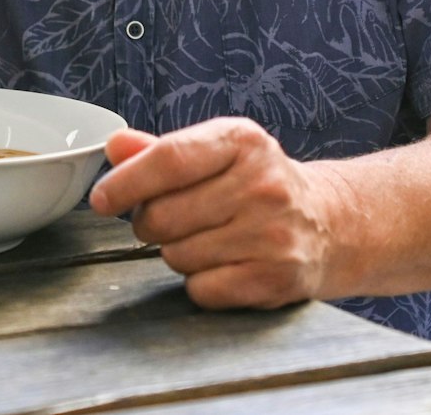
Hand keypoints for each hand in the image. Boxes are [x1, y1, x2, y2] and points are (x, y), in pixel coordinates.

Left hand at [88, 118, 337, 309]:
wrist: (328, 222)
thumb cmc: (257, 184)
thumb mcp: (216, 152)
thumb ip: (160, 151)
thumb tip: (115, 147)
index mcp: (243, 141)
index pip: (169, 159)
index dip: (125, 183)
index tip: (101, 199)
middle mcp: (264, 184)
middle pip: (163, 216)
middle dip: (150, 223)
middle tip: (169, 220)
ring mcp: (274, 234)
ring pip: (178, 255)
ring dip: (177, 253)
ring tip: (205, 239)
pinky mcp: (277, 278)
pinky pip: (202, 289)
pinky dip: (201, 283)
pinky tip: (223, 265)